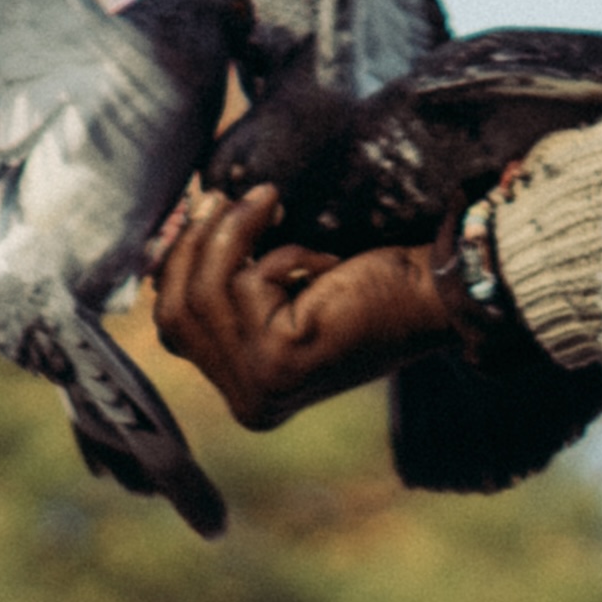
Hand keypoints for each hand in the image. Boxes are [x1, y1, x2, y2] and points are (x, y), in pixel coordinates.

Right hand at [143, 183, 457, 429]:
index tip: (193, 211)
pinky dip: (282, 256)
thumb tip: (166, 230)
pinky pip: (247, 287)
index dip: (172, 265)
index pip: (171, 327)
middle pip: (176, 310)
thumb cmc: (364, 285)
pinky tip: (323, 258)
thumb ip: (223, 277)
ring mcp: (262, 389)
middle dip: (195, 244)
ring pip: (207, 292)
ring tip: (271, 201)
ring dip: (235, 234)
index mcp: (244, 392)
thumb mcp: (278, 285)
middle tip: (230, 197)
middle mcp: (248, 403)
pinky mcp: (281, 361)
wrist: (435, 297)